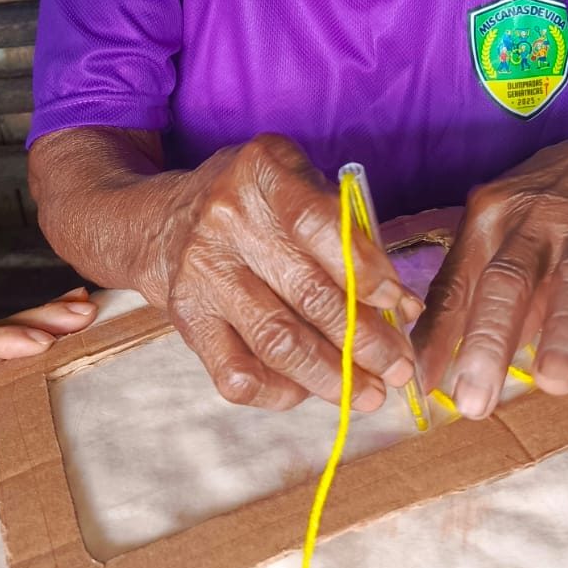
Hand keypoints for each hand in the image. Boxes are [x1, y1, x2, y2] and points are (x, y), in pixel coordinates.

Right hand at [146, 134, 421, 412]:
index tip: (400, 304)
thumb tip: (400, 307)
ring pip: (276, 340)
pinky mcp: (187, 319)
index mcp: (260, 173)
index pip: (317, 224)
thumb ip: (348, 234)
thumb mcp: (298, 185)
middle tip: (398, 368)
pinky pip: (236, 372)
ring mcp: (201, 273)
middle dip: (364, 339)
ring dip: (332, 375)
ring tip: (369, 394)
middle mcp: (225, 219)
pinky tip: (309, 391)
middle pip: (306, 292)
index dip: (364, 269)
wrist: (167, 221)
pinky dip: (280, 392)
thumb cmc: (256, 206)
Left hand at [415, 135, 567, 416]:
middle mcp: (535, 222)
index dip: (437, 336)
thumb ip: (465, 295)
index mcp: (490, 221)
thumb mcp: (496, 236)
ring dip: (566, 331)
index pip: (457, 284)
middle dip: (489, 339)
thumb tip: (427, 369)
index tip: (422, 386)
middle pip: (508, 279)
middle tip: (475, 401)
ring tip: (558, 381)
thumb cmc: (543, 210)